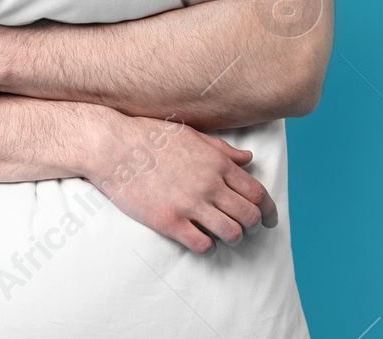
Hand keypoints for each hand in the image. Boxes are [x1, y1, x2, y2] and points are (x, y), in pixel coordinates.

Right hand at [85, 111, 277, 253]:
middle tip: (248, 230)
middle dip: (254, 226)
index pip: (257, 193)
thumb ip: (223, 150)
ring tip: (225, 236)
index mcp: (217, 163)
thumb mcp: (192, 135)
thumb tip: (248, 158)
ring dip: (233, 238)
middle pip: (249, 216)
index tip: (270, 219)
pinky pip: (202, 244)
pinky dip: (208, 246)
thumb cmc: (150, 136)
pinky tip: (201, 240)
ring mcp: (189, 204)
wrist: (112, 146)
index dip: (269, 210)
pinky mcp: (169, 221)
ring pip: (231, 233)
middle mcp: (209, 184)